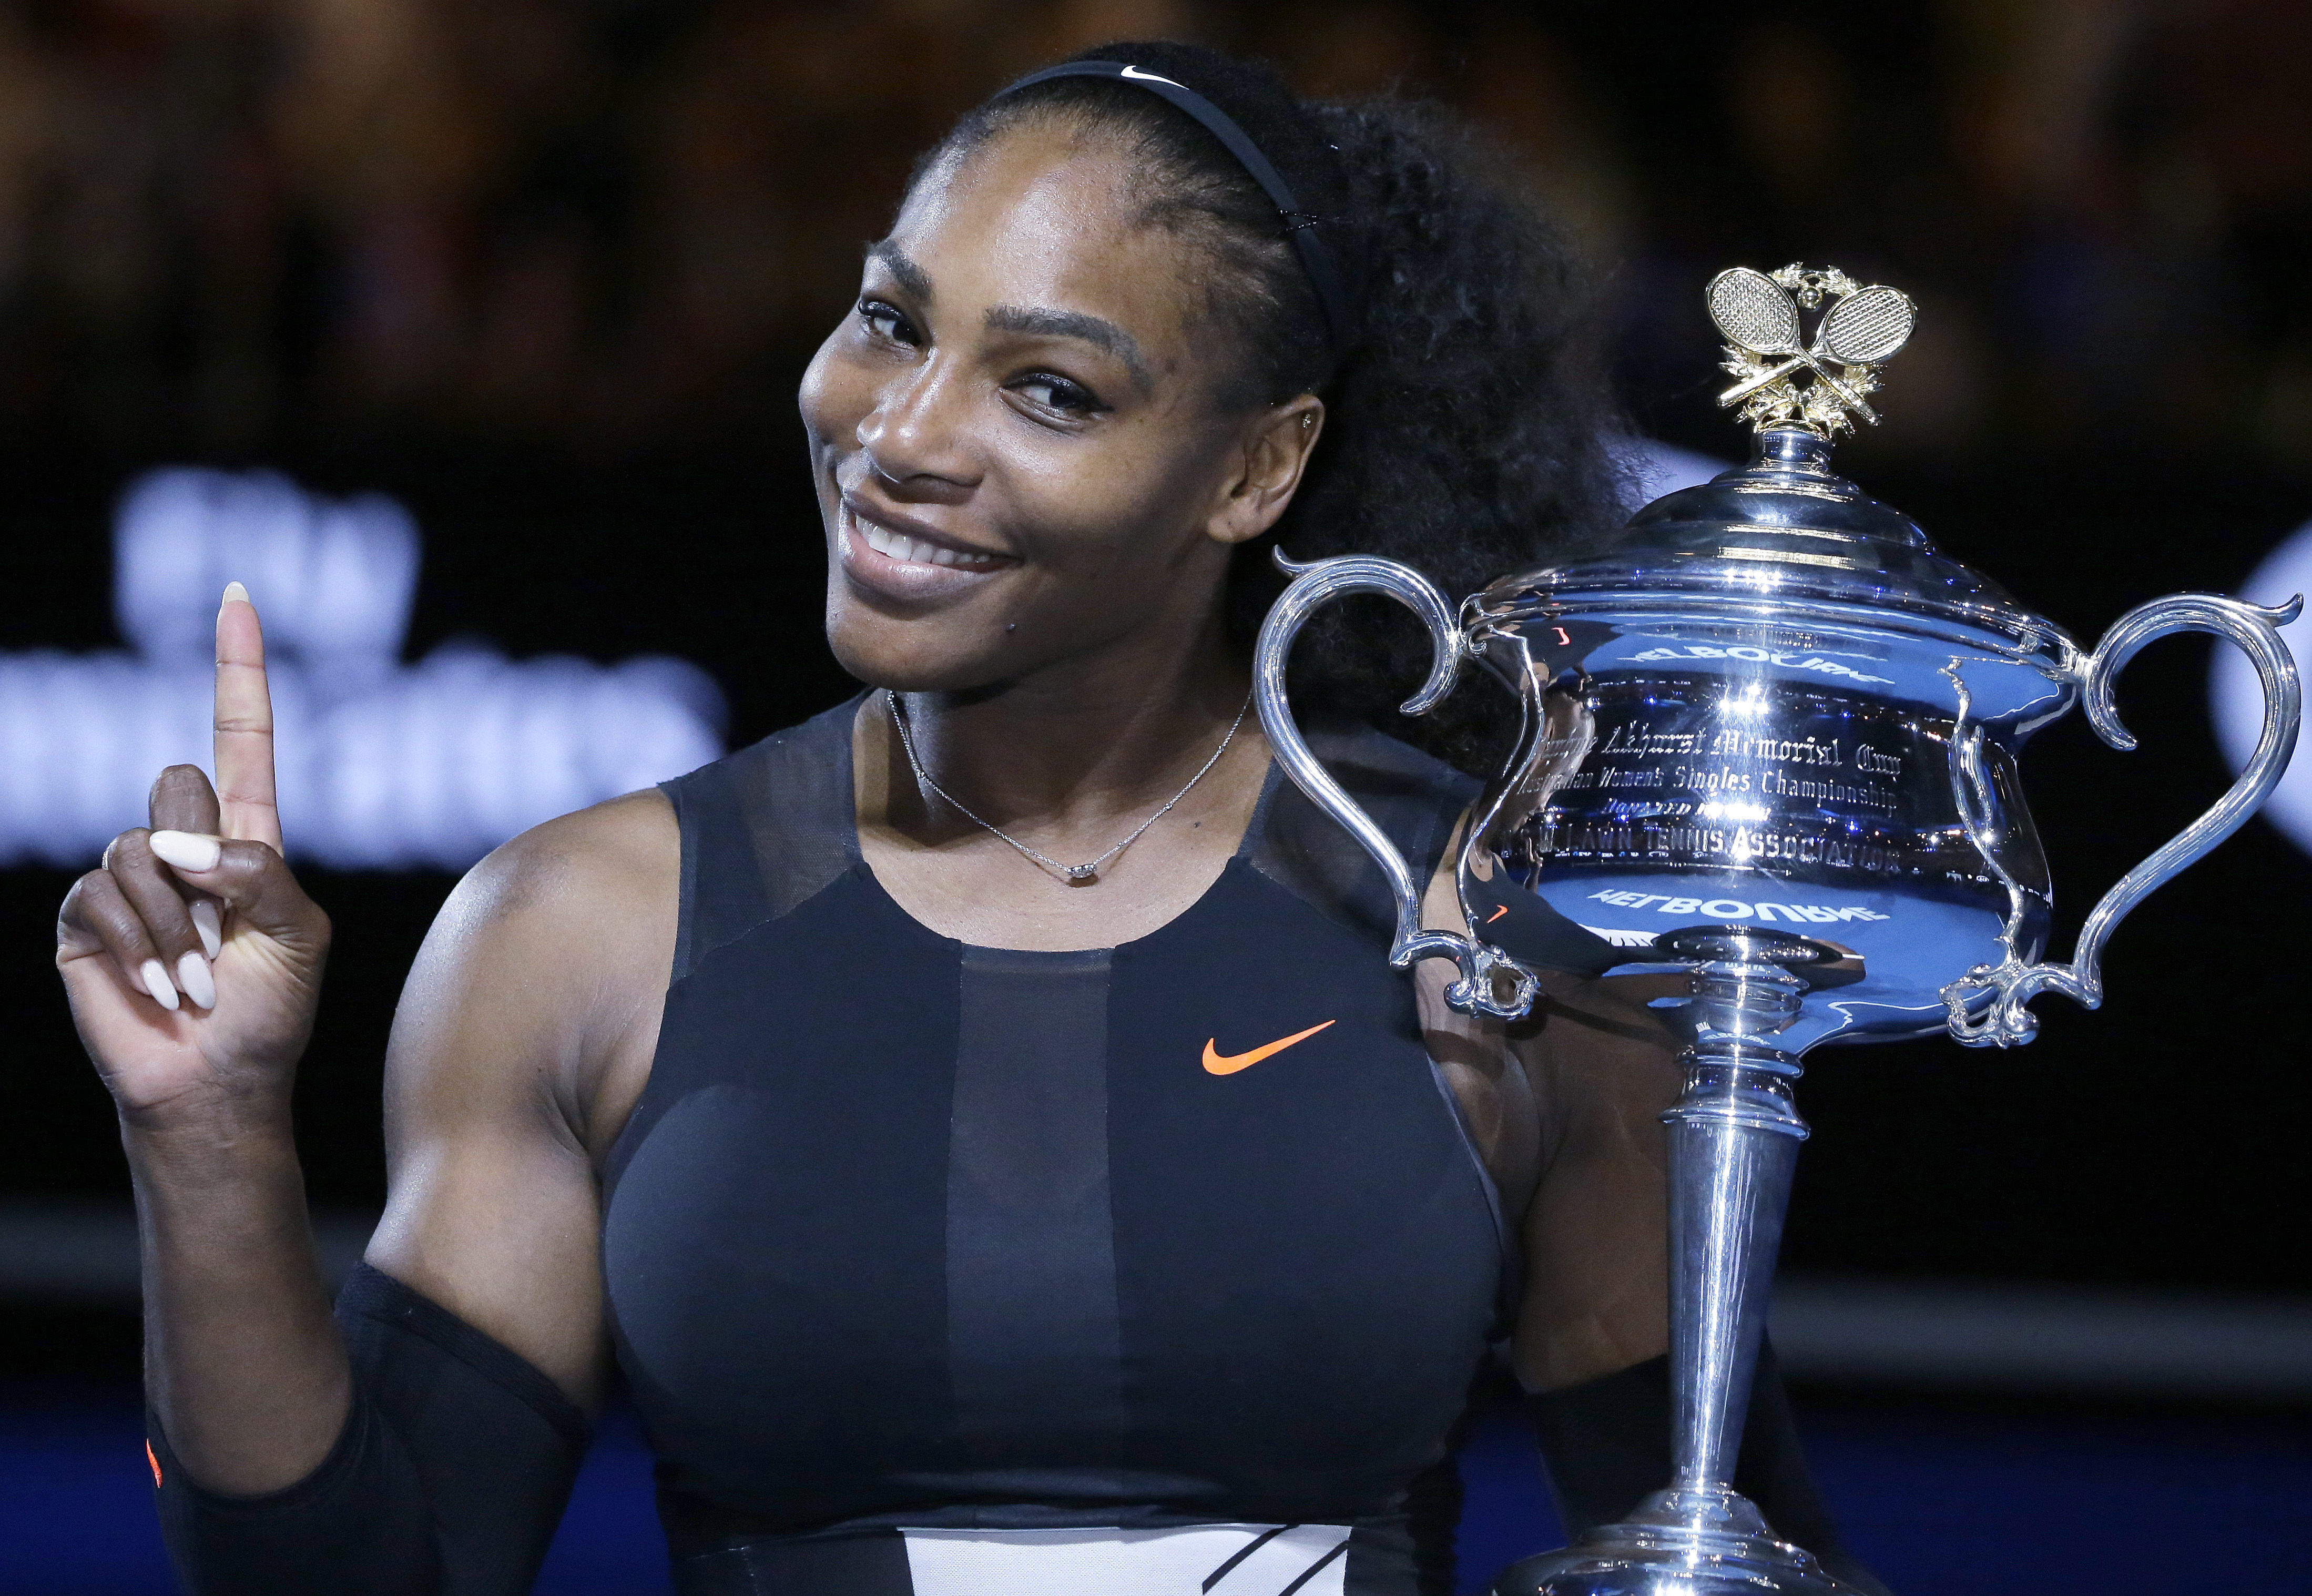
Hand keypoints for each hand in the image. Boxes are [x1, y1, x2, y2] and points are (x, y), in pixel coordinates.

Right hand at [57, 585, 329, 1126]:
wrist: (218, 1080)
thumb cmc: (270, 1010)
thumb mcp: (301, 933)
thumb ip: (261, 871)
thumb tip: (175, 845)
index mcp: (247, 837)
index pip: (239, 736)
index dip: (237, 668)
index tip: (237, 595)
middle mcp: (183, 845)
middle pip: (177, 784)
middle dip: (206, 862)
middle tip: (225, 939)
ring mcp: (130, 878)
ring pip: (140, 849)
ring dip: (178, 927)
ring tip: (198, 981)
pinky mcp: (85, 916)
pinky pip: (101, 894)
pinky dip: (141, 947)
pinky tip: (161, 991)